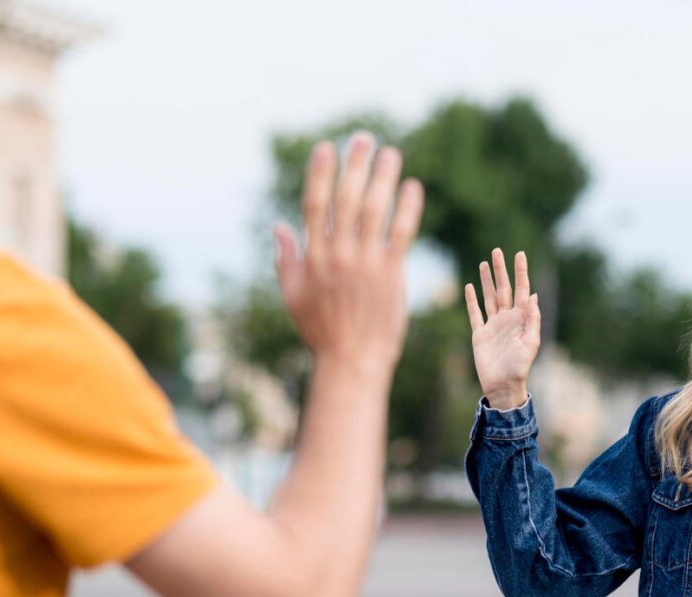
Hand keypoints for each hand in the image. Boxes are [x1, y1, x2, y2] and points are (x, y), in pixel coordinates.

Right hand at [274, 133, 424, 379]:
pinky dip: (407, 208)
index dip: (320, 172)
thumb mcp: (293, 296)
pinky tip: (413, 187)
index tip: (326, 148)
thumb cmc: (321, 331)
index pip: (314, 203)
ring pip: (374, 209)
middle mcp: (337, 254)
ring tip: (391, 154)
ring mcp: (365, 263)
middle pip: (346, 198)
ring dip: (383, 178)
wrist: (352, 361)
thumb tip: (278, 227)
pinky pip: (400, 232)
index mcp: (313, 256)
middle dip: (355, 165)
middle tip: (364, 140)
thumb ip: (285, 259)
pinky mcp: (390, 273)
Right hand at [464, 248, 540, 409]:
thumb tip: (533, 296)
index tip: (519, 254)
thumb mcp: (531, 343)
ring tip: (484, 264)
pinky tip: (470, 287)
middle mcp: (507, 318)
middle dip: (501, 270)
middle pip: (503, 288)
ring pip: (489, 297)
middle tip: (497, 251)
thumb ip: (532, 319)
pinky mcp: (480, 334)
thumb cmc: (520, 367)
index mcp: (521, 318)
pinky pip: (475, 313)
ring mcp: (493, 325)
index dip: (520, 272)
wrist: (503, 385)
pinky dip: (471, 300)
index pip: (521, 289)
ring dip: (486, 281)